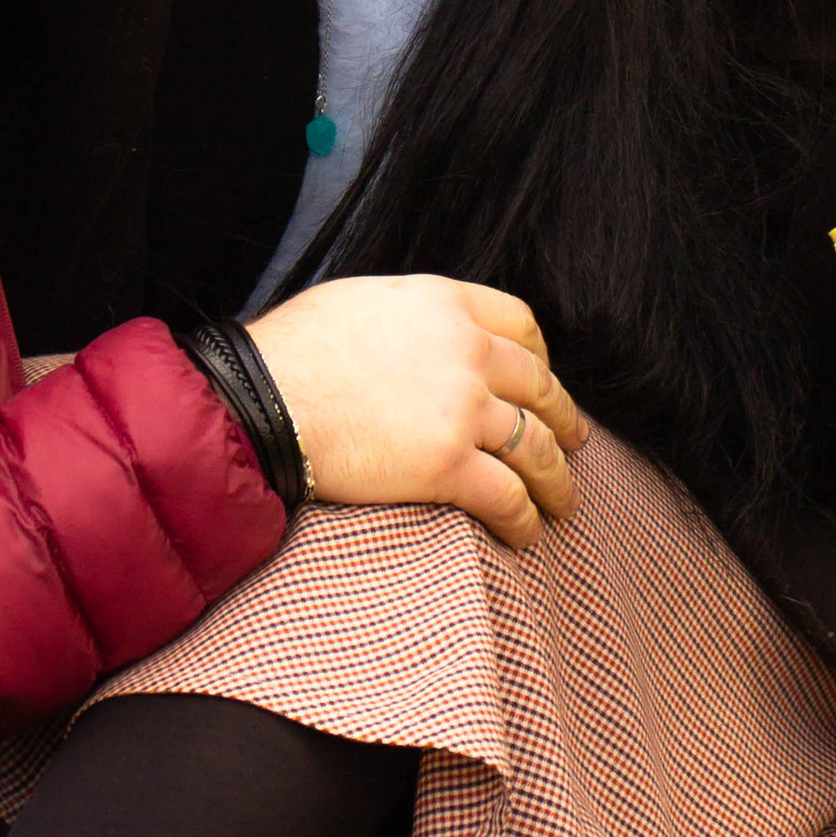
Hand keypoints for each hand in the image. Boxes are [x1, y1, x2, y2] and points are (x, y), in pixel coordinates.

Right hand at [244, 274, 586, 551]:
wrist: (262, 400)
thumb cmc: (290, 353)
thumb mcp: (359, 303)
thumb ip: (407, 318)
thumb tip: (414, 338)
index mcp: (442, 303)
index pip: (520, 323)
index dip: (539, 357)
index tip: (541, 379)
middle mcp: (465, 349)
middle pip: (539, 386)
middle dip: (562, 419)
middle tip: (573, 442)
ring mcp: (462, 407)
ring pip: (537, 446)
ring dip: (556, 479)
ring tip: (562, 501)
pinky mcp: (448, 465)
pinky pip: (508, 496)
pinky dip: (524, 519)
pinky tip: (525, 533)